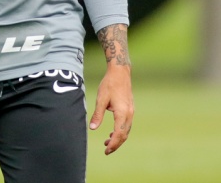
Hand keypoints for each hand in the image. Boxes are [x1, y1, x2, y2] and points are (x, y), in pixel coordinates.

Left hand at [90, 23, 133, 154]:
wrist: (120, 73)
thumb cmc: (109, 84)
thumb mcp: (101, 99)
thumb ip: (97, 114)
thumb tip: (92, 128)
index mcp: (122, 113)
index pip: (119, 133)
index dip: (113, 143)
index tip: (106, 150)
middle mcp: (129, 114)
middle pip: (124, 135)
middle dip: (116, 144)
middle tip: (106, 151)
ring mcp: (131, 112)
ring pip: (126, 131)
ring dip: (118, 138)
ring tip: (107, 143)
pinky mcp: (129, 110)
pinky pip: (126, 125)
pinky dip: (120, 131)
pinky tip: (111, 133)